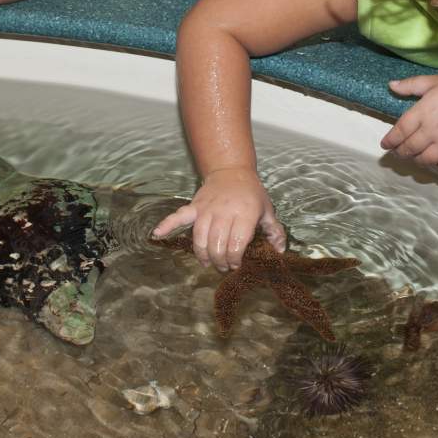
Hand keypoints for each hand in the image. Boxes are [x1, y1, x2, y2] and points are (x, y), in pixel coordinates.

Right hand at [152, 167, 285, 271]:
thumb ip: (274, 231)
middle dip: (220, 261)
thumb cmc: (252, 193)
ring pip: (200, 238)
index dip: (235, 259)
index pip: (236, 244)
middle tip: (223, 266)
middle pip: (217, 245)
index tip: (236, 265)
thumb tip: (280, 251)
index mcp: (245, 214)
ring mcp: (207, 208)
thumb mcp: (267, 210)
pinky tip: (157, 235)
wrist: (232, 170)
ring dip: (203, 255)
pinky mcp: (195, 206)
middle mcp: (225, 211)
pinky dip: (167, 225)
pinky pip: (179, 216)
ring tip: (208, 263)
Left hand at [380, 72, 437, 169]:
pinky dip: (437, 166)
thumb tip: (391, 86)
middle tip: (397, 152)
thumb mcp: (436, 80)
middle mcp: (432, 131)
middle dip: (400, 152)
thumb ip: (412, 85)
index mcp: (423, 112)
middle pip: (409, 148)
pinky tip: (435, 161)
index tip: (384, 145)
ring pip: (425, 160)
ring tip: (414, 157)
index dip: (390, 140)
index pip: (400, 131)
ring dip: (416, 160)